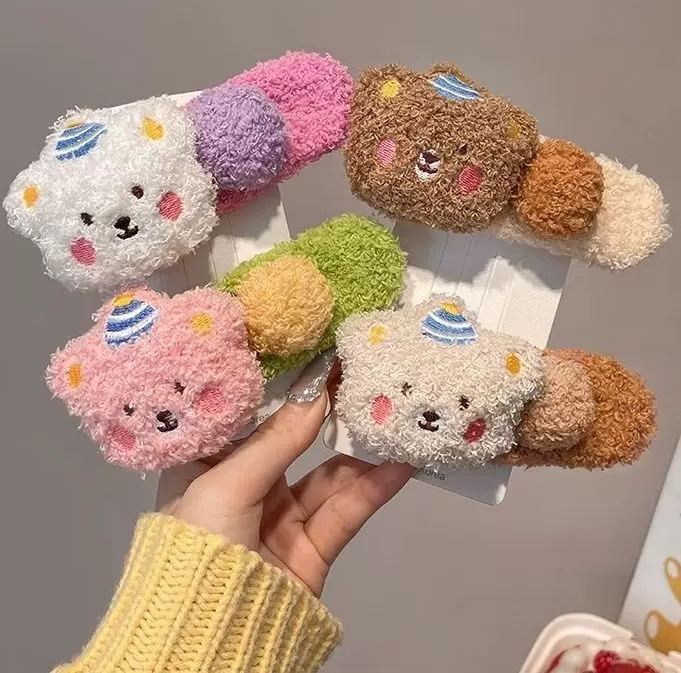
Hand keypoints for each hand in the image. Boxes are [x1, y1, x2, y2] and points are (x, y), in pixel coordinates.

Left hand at [156, 359, 413, 596]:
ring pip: (326, 477)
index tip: (308, 358)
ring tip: (388, 417)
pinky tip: (399, 465)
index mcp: (206, 469)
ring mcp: (278, 518)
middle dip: (324, 416)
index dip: (277, 388)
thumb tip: (316, 390)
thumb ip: (277, 439)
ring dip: (358, 453)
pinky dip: (373, 489)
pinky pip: (344, 512)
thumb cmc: (199, 546)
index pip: (244, 419)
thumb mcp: (228, 483)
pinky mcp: (311, 547)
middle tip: (355, 379)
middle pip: (290, 445)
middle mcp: (242, 488)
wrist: (211, 641)